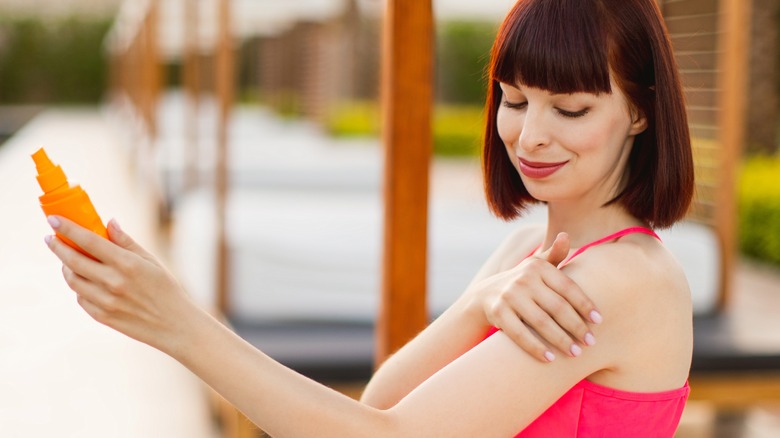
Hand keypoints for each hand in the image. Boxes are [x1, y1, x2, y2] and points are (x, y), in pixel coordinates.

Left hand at [45, 215, 198, 353]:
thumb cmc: (165, 289)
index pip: (89, 241)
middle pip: (73, 260)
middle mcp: (113, 282)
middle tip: (51, 238)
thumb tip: (109, 223)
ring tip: (68, 260)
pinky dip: (79, 286)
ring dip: (66, 267)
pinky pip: (80, 298)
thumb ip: (126, 242)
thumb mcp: (151, 261)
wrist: (174, 324)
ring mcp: (105, 301)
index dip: (68, 229)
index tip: (54, 220)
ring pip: (73, 280)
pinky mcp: (102, 316)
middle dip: (58, 246)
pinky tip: (85, 281)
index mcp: (127, 263)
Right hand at [471, 232, 601, 361]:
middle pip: (557, 307)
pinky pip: (519, 334)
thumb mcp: (536, 266)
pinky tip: (549, 359)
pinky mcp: (498, 312)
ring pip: (540, 322)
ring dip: (560, 340)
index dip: (585, 304)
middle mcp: (523, 279)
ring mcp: (509, 296)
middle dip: (576, 326)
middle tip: (591, 342)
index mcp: (538, 267)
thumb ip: (554, 255)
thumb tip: (565, 235)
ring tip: (575, 353)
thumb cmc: (523, 282)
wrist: (485, 294)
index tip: (599, 321)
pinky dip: (535, 347)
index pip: (568, 287)